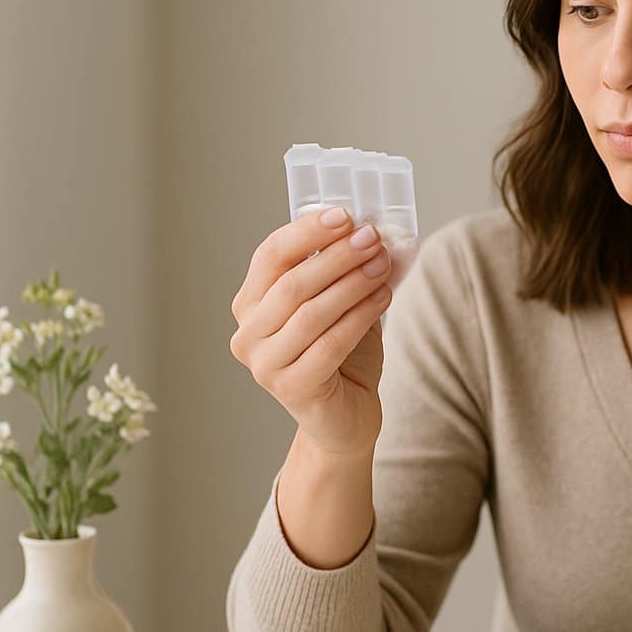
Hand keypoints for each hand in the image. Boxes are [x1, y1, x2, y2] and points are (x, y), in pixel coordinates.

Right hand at [229, 207, 413, 457]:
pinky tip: (384, 298)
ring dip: (352, 283)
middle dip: (337, 256)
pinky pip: (330, 344)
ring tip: (383, 265)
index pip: (270, 256)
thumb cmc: (340, 354)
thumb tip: (367, 228)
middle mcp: (248, 333)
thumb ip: (338, 270)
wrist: (344, 417)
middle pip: (292, 283)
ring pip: (311, 312)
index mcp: (250, 303)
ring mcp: (265, 364)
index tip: (346, 215)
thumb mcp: (335, 303)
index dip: (307, 231)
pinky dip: (360, 316)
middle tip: (374, 239)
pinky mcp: (291, 388)